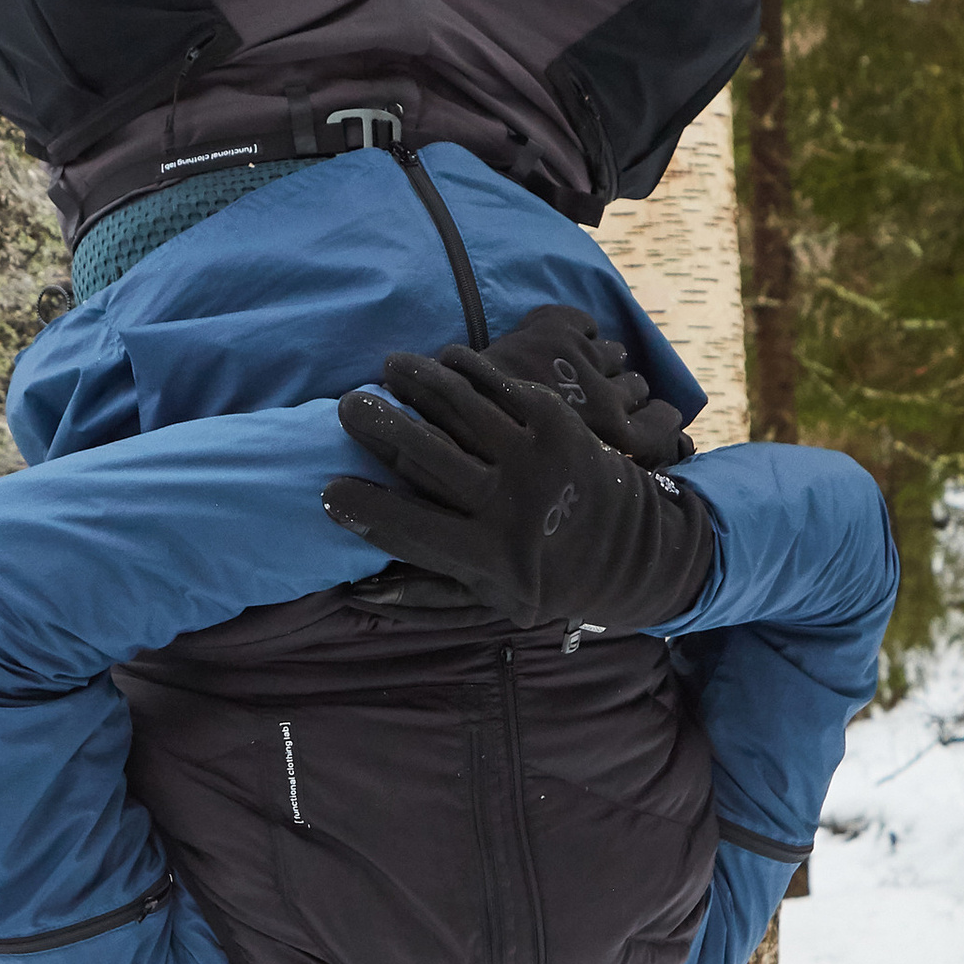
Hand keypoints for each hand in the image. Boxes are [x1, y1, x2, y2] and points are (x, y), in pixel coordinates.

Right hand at [324, 346, 715, 634]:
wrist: (635, 550)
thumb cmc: (548, 579)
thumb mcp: (495, 602)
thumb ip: (428, 596)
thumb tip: (358, 589)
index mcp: (491, 557)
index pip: (409, 528)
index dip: (362, 508)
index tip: (327, 490)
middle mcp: (512, 504)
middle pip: (428, 455)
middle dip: (380, 425)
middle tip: (348, 407)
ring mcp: (538, 457)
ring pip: (461, 408)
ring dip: (418, 381)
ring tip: (388, 369)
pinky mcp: (558, 422)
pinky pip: (499, 385)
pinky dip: (465, 369)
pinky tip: (440, 361)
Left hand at [472, 304, 691, 467]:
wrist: (446, 419)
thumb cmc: (496, 463)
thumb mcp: (559, 484)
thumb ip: (596, 469)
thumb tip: (630, 469)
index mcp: (612, 439)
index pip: (666, 425)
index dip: (664, 423)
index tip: (659, 422)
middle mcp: (606, 397)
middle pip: (639, 387)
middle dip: (625, 395)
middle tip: (602, 403)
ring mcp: (580, 359)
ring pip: (615, 353)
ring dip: (600, 363)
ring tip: (578, 374)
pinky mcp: (556, 329)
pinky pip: (587, 324)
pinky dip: (578, 333)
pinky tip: (561, 348)